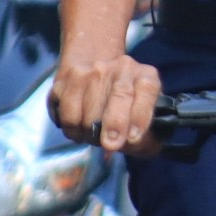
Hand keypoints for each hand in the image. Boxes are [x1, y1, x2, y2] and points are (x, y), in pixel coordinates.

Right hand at [49, 50, 163, 157]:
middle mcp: (123, 67)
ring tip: (93, 135)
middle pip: (119, 95)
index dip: (140, 115)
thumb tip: (133, 147)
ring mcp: (94, 69)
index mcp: (145, 76)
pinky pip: (67, 111)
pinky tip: (78, 129)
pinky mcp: (69, 77)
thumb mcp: (143, 115)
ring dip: (90, 131)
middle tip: (110, 144)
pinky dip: (72, 128)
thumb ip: (146, 136)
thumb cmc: (125, 103)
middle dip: (114, 124)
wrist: (96, 70)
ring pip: (90, 108)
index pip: (148, 89)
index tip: (133, 138)